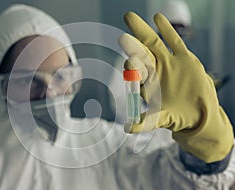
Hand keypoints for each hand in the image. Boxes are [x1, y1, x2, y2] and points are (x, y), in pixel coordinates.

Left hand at [119, 12, 232, 162]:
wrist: (197, 113)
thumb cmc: (176, 117)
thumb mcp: (160, 119)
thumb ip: (146, 122)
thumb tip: (127, 129)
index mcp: (146, 84)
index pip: (135, 73)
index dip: (131, 68)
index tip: (128, 63)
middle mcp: (153, 71)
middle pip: (140, 56)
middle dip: (132, 47)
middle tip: (123, 39)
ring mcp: (167, 63)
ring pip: (153, 45)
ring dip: (143, 32)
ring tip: (131, 19)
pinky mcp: (183, 58)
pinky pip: (175, 42)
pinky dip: (167, 30)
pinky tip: (158, 18)